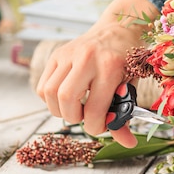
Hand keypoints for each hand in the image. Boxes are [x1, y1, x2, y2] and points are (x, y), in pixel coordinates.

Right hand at [36, 0, 158, 146]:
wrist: (118, 30)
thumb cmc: (126, 61)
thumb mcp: (131, 86)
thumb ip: (125, 115)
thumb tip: (128, 143)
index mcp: (110, 67)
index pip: (94, 109)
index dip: (95, 126)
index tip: (100, 124)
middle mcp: (87, 59)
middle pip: (65, 99)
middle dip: (74, 118)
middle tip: (85, 116)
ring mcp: (68, 55)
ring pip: (49, 93)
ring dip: (60, 110)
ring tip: (75, 108)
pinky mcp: (56, 55)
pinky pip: (42, 86)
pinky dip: (50, 99)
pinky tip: (66, 98)